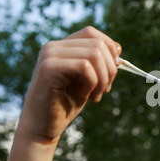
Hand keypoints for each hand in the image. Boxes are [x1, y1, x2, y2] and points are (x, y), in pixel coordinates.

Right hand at [17, 26, 120, 144]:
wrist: (42, 127)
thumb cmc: (65, 105)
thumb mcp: (88, 80)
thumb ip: (99, 63)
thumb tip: (118, 48)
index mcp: (61, 47)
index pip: (92, 33)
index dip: (109, 49)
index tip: (113, 70)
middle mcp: (53, 47)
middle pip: (97, 44)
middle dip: (110, 69)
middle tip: (105, 90)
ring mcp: (49, 55)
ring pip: (94, 54)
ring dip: (103, 78)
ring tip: (96, 96)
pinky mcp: (49, 68)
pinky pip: (85, 66)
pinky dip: (92, 83)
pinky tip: (85, 96)